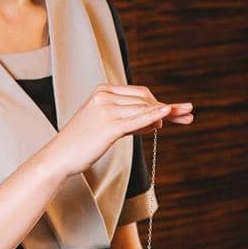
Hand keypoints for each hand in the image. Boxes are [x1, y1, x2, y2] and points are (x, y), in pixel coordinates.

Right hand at [53, 83, 192, 177]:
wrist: (59, 157)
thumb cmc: (82, 144)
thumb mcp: (108, 126)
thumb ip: (131, 119)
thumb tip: (157, 121)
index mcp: (103, 91)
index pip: (140, 94)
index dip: (159, 103)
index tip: (177, 112)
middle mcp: (105, 96)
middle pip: (146, 99)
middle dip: (169, 107)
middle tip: (188, 114)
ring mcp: (106, 109)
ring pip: (144, 109)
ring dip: (168, 113)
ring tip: (186, 117)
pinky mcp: (108, 125)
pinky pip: (137, 119)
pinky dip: (155, 116)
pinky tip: (169, 113)